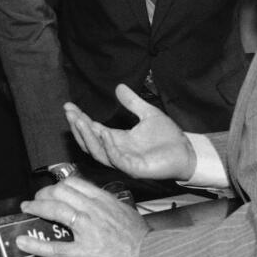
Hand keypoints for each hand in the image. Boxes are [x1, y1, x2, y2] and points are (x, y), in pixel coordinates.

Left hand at [16, 177, 146, 256]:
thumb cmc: (145, 243)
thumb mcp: (128, 214)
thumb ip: (110, 207)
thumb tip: (98, 204)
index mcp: (105, 200)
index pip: (75, 183)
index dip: (58, 185)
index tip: (52, 190)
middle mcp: (95, 211)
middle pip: (61, 191)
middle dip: (44, 193)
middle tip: (36, 200)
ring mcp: (89, 231)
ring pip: (55, 210)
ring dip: (36, 208)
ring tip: (26, 209)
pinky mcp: (85, 253)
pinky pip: (56, 247)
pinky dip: (36, 244)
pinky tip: (23, 241)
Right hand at [65, 84, 194, 180]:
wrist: (187, 152)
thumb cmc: (169, 137)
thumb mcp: (148, 114)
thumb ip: (132, 103)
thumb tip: (118, 87)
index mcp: (118, 140)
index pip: (93, 130)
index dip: (80, 119)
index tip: (69, 106)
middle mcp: (117, 152)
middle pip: (90, 143)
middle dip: (78, 128)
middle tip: (70, 113)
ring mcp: (125, 162)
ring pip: (98, 153)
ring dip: (88, 138)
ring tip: (80, 121)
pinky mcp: (135, 169)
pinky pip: (117, 160)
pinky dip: (109, 147)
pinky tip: (105, 133)